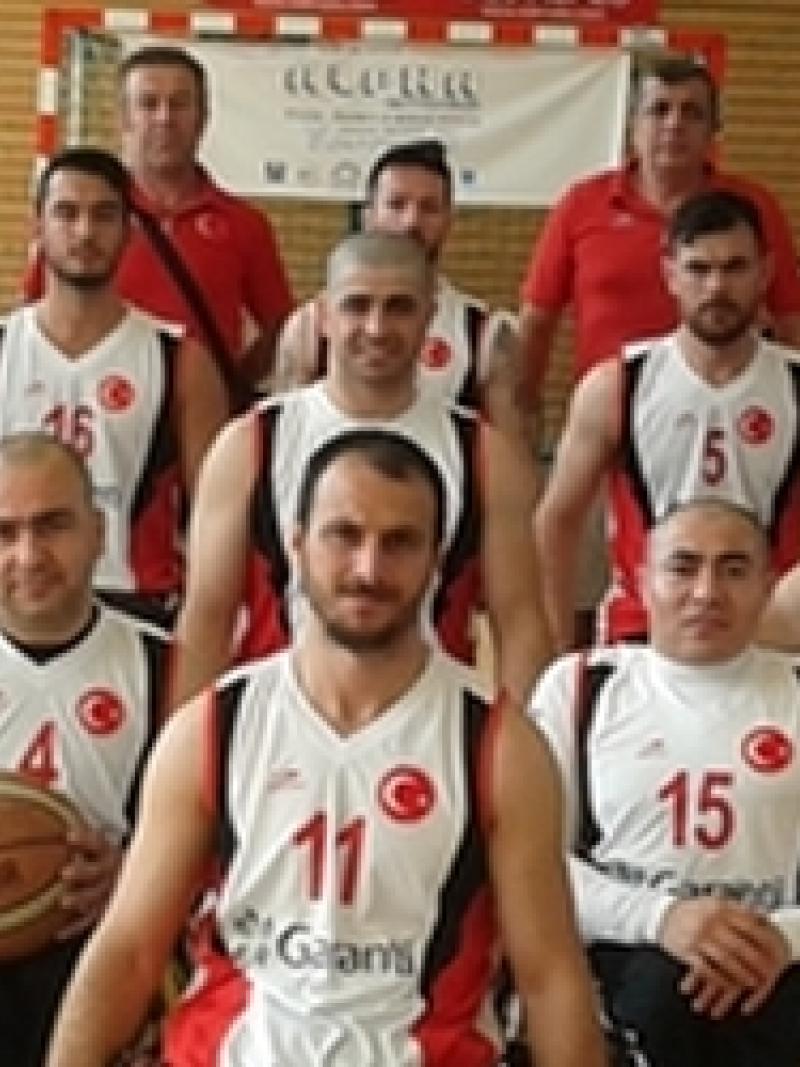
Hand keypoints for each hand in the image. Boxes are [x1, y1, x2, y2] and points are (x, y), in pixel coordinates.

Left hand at [57, 825, 122, 939]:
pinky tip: (58, 934)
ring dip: (80, 899)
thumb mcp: (107, 850)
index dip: (84, 839)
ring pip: (95, 898)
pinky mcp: (105, 913)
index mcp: (111, 854)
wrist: (141, 885)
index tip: (69, 836)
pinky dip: (74, 929)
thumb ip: (89, 843)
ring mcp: (109, 894)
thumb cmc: (113, 865)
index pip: (98, 843)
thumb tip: (63, 833)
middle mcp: (111, 874)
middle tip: (65, 872)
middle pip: (97, 872)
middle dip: (82, 872)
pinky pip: (90, 922)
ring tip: (64, 901)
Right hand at [658, 897, 789, 1017]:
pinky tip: (729, 985)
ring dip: (740, 973)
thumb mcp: (714, 902)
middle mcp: (708, 921)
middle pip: (737, 945)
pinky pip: (706, 969)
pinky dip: (719, 979)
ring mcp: (696, 937)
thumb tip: (762, 913)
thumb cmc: (693, 911)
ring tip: (752, 982)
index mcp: (718, 907)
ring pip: (723, 959)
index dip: (762, 940)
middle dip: (754, 962)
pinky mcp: (685, 952)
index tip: (773, 951)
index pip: (746, 924)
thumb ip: (737, 907)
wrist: (661, 916)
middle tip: (767, 973)